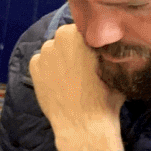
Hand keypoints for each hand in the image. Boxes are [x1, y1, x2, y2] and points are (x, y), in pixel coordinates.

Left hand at [28, 25, 124, 150]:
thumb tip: (110, 40)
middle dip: (73, 46)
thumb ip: (109, 49)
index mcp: (84, 33)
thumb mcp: (116, 67)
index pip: (85, 26)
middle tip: (83, 63)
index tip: (93, 51)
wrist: (83, 123)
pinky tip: (58, 81)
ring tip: (71, 75)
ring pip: (53, 47)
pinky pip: (40, 60)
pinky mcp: (33, 67)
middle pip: (67, 35)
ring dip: (60, 56)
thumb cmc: (105, 96)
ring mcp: (45, 52)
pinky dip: (47, 67)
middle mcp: (61, 37)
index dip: (89, 39)